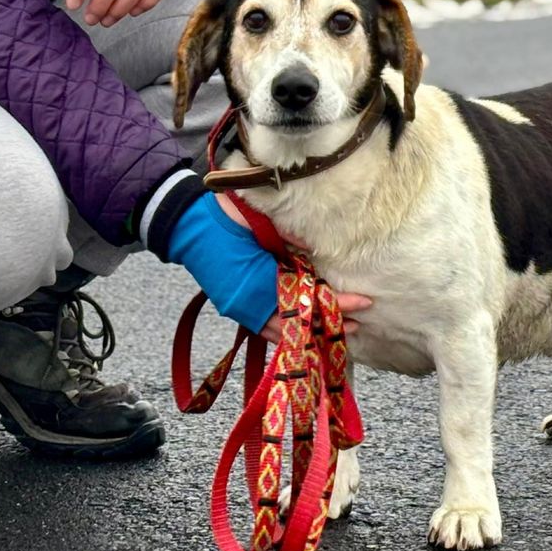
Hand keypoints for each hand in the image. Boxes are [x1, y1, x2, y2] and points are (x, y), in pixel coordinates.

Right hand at [215, 195, 371, 341]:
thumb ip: (292, 239)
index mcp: (262, 280)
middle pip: (298, 321)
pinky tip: (304, 333)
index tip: (362, 302)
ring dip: (310, 333)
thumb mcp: (265, 223)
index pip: (308, 300)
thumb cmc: (228, 217)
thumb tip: (315, 250)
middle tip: (358, 325)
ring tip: (337, 333)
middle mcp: (252, 300)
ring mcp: (241, 307)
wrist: (189, 224)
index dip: (336, 303)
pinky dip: (286, 332)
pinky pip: (264, 328)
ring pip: (282, 331)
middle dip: (329, 324)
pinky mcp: (235, 308)